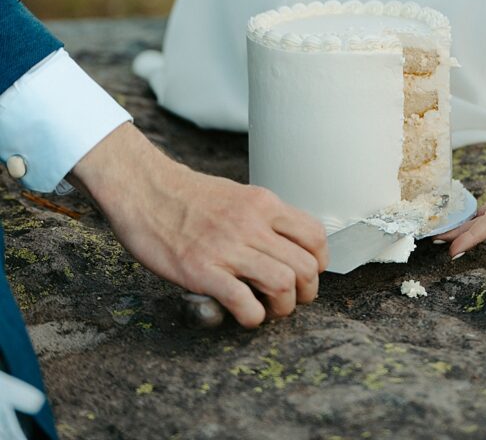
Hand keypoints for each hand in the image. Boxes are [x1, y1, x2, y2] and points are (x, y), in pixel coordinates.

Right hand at [72, 124, 327, 328]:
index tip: (308, 272)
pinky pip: (245, 303)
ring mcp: (228, 248)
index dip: (319, 262)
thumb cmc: (188, 195)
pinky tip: (244, 314)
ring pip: (283, 285)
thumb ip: (263, 217)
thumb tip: (285, 243)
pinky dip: (252, 317)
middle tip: (291, 298)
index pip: (315, 235)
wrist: (145, 189)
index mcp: (263, 204)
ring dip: (283, 307)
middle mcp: (252, 224)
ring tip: (269, 309)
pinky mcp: (203, 271)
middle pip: (306, 266)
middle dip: (306, 291)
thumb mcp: (237, 195)